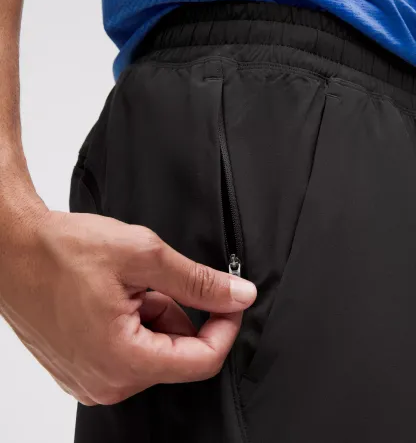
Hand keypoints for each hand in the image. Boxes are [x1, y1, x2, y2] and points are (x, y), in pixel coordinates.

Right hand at [0, 210, 256, 405]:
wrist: (12, 249)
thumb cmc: (62, 251)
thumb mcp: (143, 256)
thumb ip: (197, 282)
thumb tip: (238, 295)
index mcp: (124, 361)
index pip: (204, 361)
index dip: (226, 325)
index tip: (229, 299)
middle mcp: (106, 382)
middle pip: (177, 354)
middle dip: (178, 311)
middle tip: (153, 278)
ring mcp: (90, 378)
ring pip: (154, 350)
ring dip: (153, 314)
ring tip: (125, 284)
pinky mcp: (81, 368)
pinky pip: (129, 352)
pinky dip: (133, 322)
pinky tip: (112, 296)